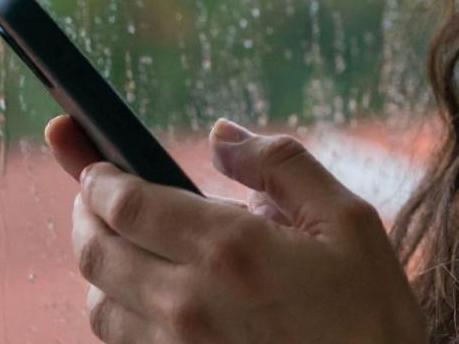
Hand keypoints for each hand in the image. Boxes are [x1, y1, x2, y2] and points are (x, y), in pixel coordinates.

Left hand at [44, 116, 427, 343]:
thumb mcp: (349, 222)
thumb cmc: (373, 316)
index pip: (125, 203)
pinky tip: (149, 296)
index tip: (94, 161)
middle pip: (94, 251)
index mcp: (230, 249)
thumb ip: (282, 165)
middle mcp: (189, 303)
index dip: (96, 176)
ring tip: (125, 246)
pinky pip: (123, 343)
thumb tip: (221, 137)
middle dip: (85, 213)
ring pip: (98, 304)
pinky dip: (121, 311)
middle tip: (94, 194)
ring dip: (100, 267)